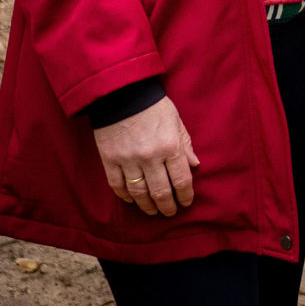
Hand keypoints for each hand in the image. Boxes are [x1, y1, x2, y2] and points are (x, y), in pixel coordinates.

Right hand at [93, 96, 198, 215]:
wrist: (121, 94)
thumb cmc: (154, 106)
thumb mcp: (176, 121)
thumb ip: (185, 145)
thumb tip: (195, 165)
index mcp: (170, 146)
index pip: (181, 179)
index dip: (185, 195)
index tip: (186, 202)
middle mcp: (150, 157)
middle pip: (160, 192)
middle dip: (167, 205)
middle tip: (170, 212)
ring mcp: (128, 161)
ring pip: (139, 193)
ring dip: (147, 206)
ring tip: (153, 211)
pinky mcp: (110, 161)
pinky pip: (118, 186)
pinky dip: (125, 197)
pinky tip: (132, 201)